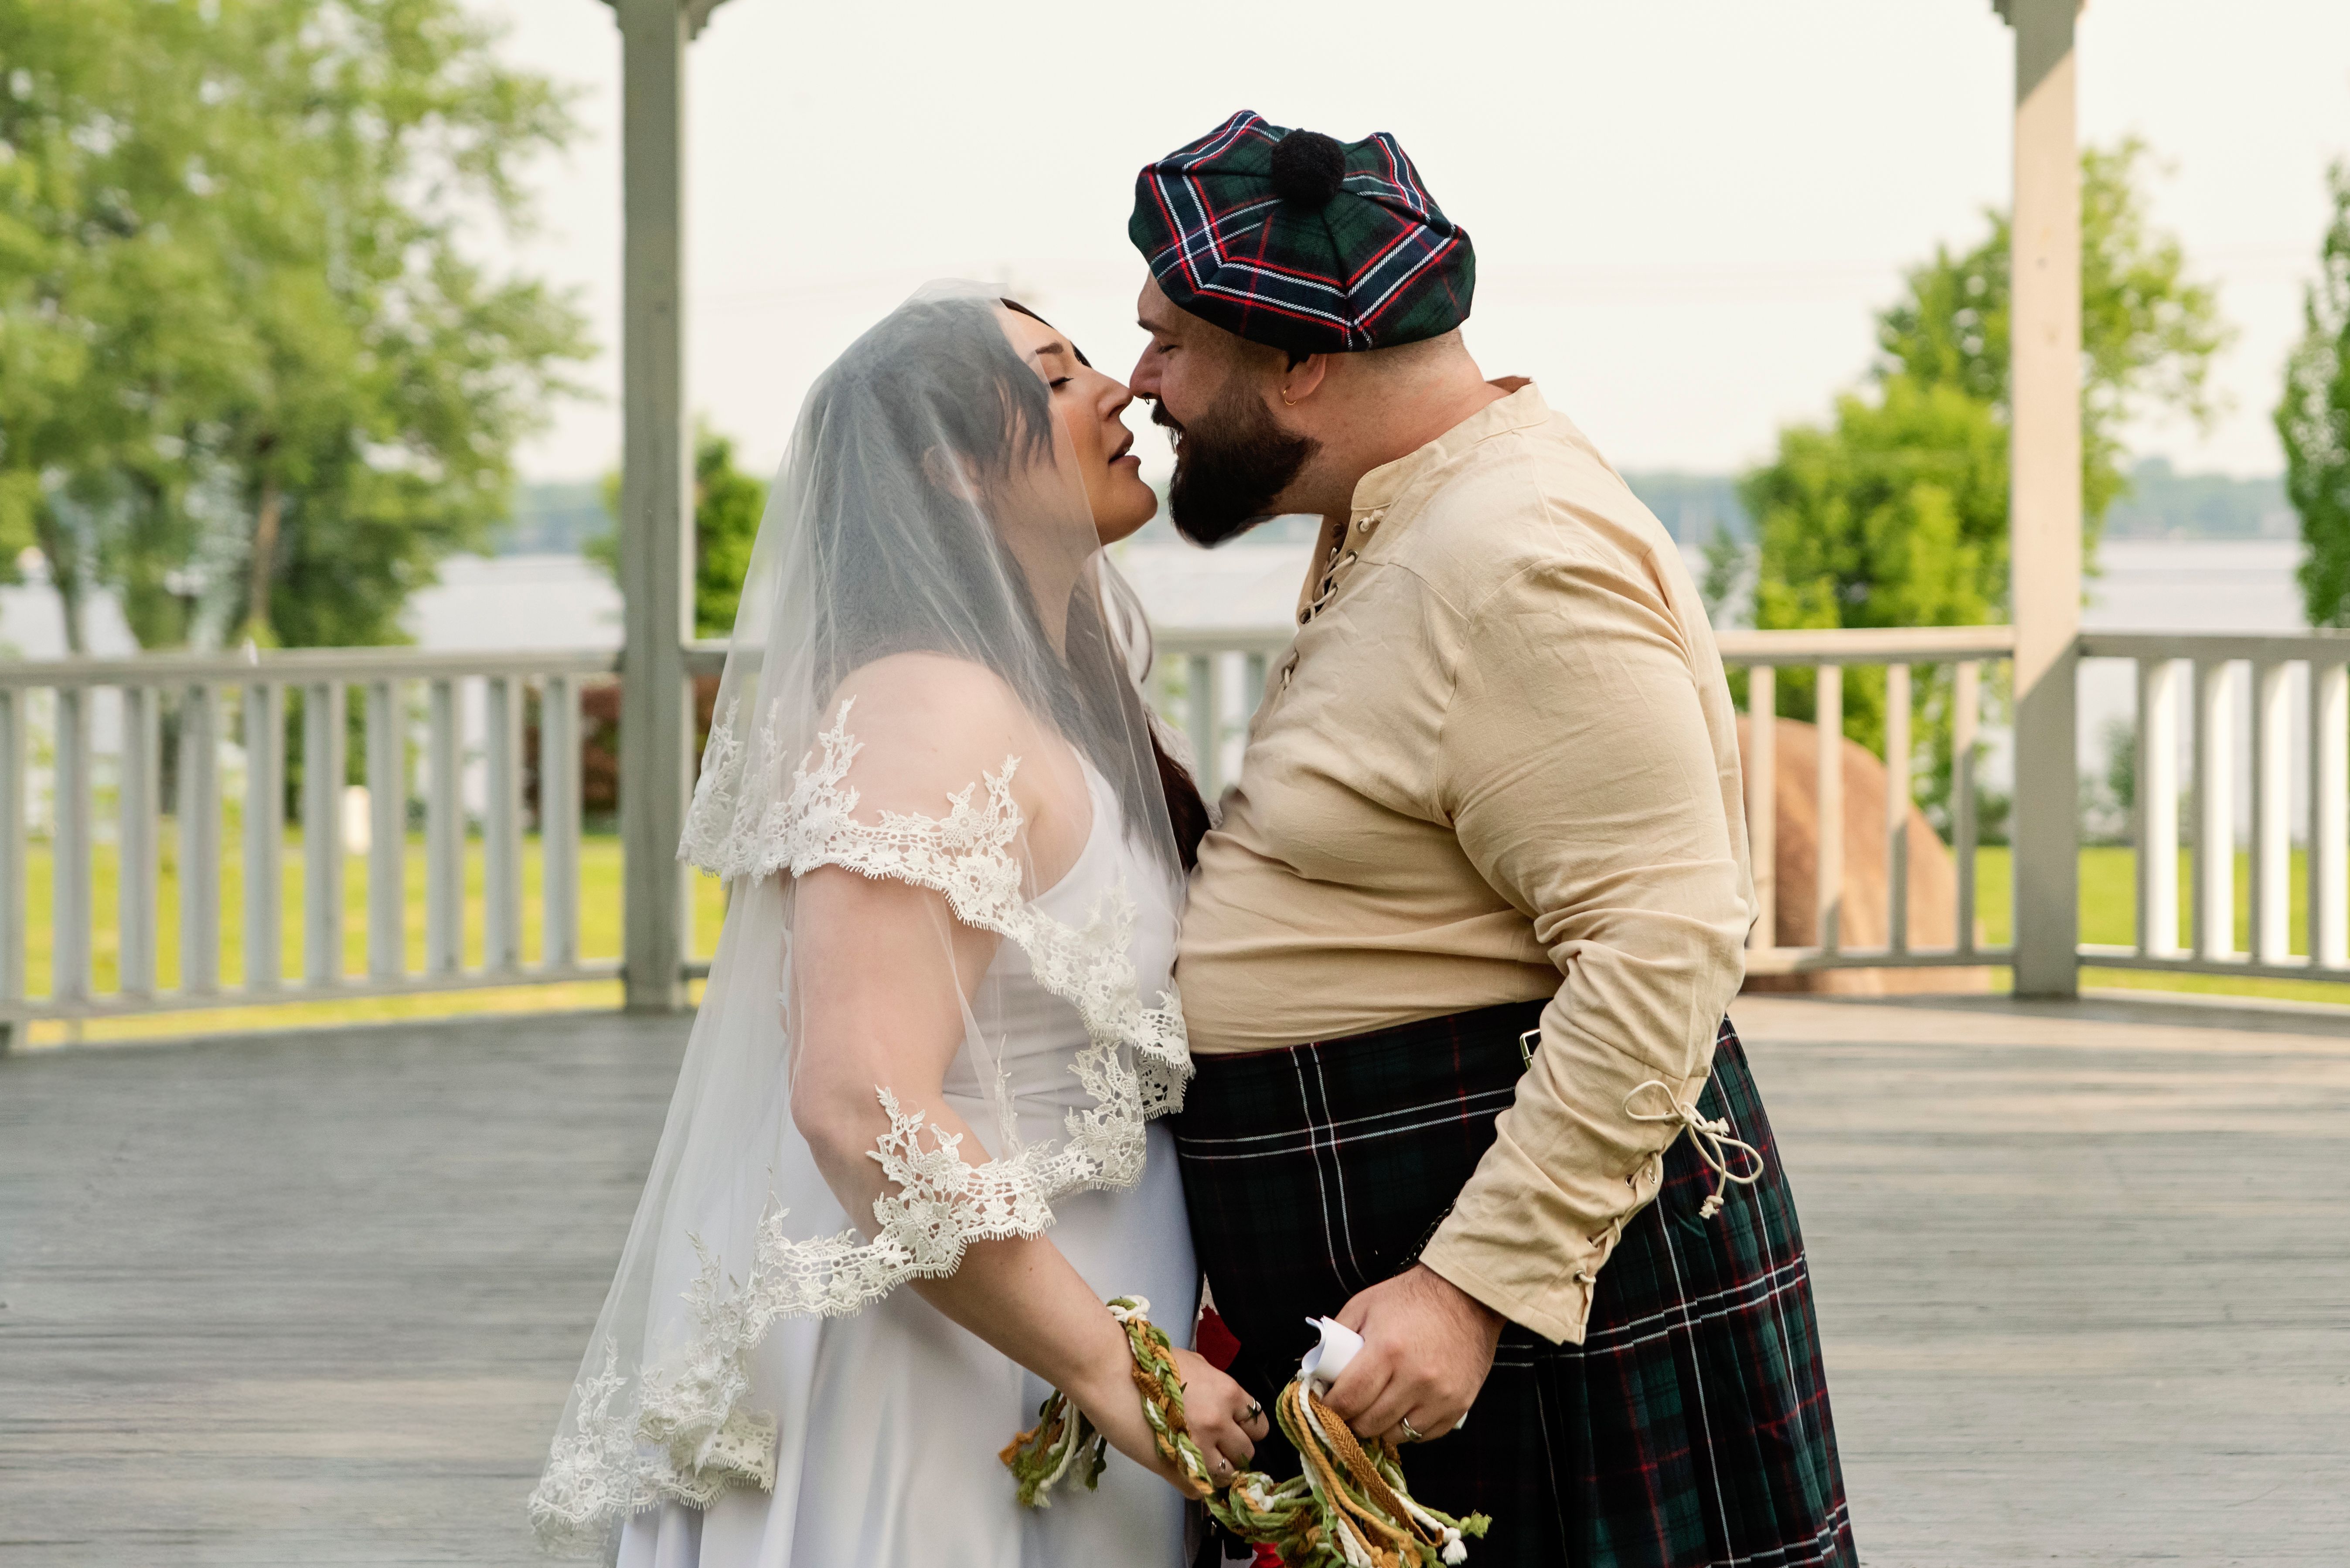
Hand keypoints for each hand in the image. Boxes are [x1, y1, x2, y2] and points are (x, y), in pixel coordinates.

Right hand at [1072, 1340, 1269, 1495]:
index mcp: (1227, 1393)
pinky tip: (1180, 1469)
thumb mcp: (1193, 1363)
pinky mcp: (1175, 1470)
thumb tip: (1223, 1404)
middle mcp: (1219, 1423)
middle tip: (1213, 1445)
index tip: (1234, 1430)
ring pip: (1226, 1477)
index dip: (1246, 1430)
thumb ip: (1215, 1387)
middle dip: (1232, 1451)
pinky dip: (1193, 1484)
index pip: (1258, 1425)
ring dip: (1215, 1471)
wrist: (1111, 1373)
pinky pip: (1198, 1491)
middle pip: (1246, 1454)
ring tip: (1196, 1459)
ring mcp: (1198, 1449)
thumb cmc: (1146, 1362)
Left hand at [1322, 1264, 1502, 1446]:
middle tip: (1348, 1408)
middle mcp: (1415, 1378)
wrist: (1466, 1297)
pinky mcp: (1458, 1406)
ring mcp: (1439, 1396)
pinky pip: (1423, 1435)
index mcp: (1387, 1350)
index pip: (1347, 1400)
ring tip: (1374, 1409)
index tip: (1325, 1404)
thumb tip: (1318, 1370)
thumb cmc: (1411, 1298)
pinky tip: (1402, 1408)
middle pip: (1369, 1423)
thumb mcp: (1365, 1305)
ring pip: (1395, 1435)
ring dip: (1379, 1426)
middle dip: (1351, 1419)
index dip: (1329, 1408)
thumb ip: (1337, 1337)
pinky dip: (1407, 1428)